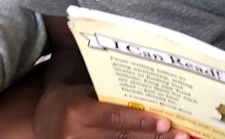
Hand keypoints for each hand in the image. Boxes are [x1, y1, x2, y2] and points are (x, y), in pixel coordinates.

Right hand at [33, 83, 187, 138]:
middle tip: (182, 136)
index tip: (165, 122)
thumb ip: (114, 97)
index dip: (141, 121)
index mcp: (77, 112)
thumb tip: (154, 96)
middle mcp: (74, 136)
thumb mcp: (88, 91)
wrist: (43, 118)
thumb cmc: (74, 98)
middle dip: (154, 138)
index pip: (114, 117)